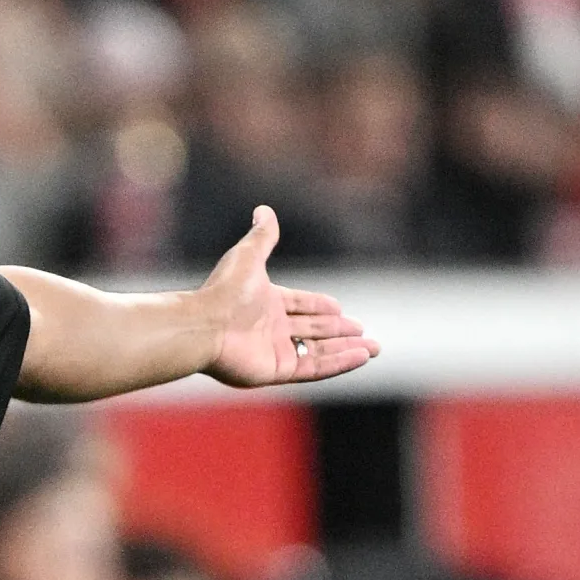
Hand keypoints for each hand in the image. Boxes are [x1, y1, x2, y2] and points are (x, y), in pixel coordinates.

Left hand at [200, 206, 379, 387]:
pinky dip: (339, 363)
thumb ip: (262, 236)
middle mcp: (270, 328)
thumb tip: (264, 209)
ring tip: (374, 348)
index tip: (340, 308)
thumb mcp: (248, 255)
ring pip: (319, 351)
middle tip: (364, 332)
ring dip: (347, 349)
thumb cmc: (225, 291)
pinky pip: (315, 367)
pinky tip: (361, 356)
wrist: (205, 326)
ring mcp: (274, 351)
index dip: (320, 307)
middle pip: (313, 330)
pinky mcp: (278, 370)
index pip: (300, 305)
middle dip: (340, 331)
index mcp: (265, 302)